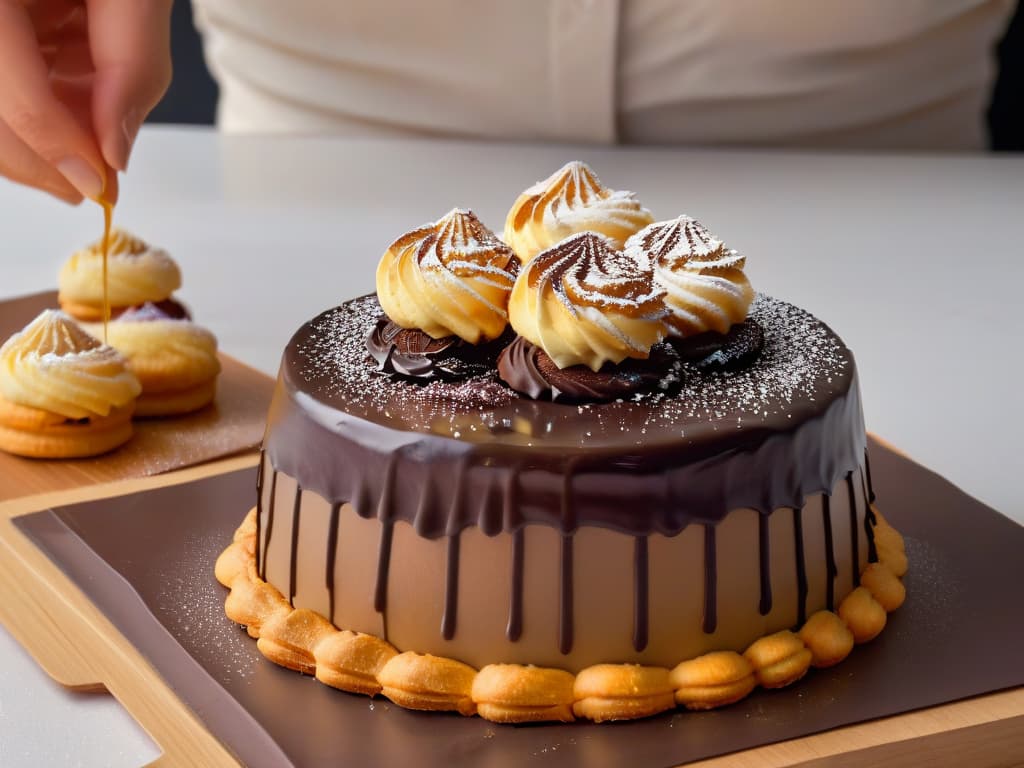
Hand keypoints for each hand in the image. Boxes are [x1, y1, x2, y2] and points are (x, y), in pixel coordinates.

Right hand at [0, 0, 171, 203]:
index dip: (52, 145)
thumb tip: (116, 151)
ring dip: (37, 139)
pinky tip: (71, 110)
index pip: (5, 89)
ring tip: (90, 144)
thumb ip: (134, 64)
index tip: (99, 186)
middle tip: (95, 187)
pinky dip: (35, 107)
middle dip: (41, 158)